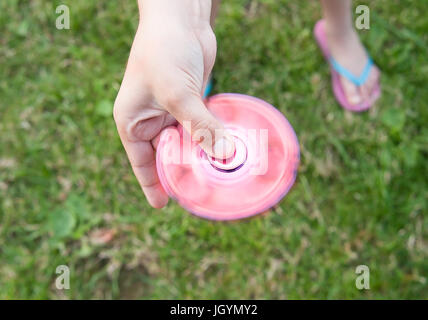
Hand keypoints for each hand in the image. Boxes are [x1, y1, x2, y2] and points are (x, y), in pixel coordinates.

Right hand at [113, 0, 233, 207]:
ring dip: (202, 157)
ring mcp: (172, 113)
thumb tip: (224, 155)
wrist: (180, 19)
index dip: (153, 185)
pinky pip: (202, 129)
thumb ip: (199, 126)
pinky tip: (226, 154)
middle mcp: (150, 120)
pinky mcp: (192, 105)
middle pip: (167, 156)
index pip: (141, 162)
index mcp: (132, 122)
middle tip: (202, 194)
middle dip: (184, 172)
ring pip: (188, 144)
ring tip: (218, 179)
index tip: (164, 206)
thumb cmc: (164, 52)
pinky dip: (212, 140)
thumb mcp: (177, 94)